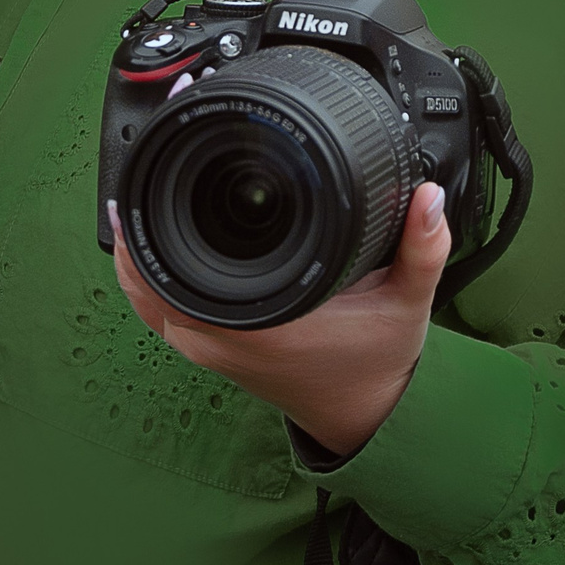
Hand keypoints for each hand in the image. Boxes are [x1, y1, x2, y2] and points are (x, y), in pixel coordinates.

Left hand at [112, 183, 450, 458]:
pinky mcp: (206, 348)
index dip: (160, 211)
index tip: (161, 159)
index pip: (182, 265)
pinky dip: (144, 269)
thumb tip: (429, 197)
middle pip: (146, 271)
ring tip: (138, 179)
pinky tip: (145, 229)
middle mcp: (220, 341)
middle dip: (140, 210)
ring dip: (136, 239)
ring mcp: (206, 349)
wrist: (364, 416)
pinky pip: (155, 306)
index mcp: (260, 327)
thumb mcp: (408, 303)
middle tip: (148, 147)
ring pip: (142, 290)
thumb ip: (423, 249)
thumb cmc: (376, 362)